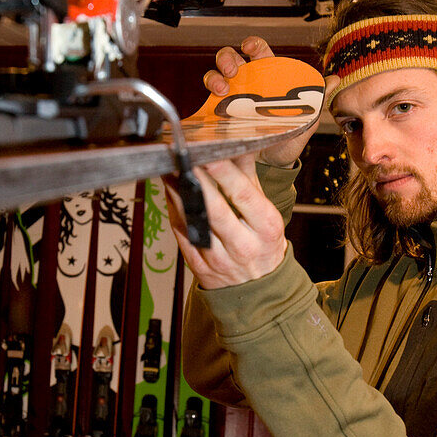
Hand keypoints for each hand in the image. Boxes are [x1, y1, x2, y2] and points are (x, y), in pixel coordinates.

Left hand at [164, 154, 286, 289]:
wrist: (258, 290)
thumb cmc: (262, 245)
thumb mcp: (266, 213)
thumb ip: (249, 180)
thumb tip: (238, 146)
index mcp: (266, 228)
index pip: (243, 194)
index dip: (223, 173)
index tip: (208, 153)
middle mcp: (244, 245)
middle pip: (215, 209)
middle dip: (195, 181)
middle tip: (180, 157)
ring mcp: (220, 259)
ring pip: (194, 222)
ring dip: (177, 193)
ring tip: (169, 170)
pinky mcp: (200, 267)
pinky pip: (182, 235)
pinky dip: (174, 212)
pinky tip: (170, 194)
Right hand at [202, 36, 315, 168]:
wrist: (274, 166)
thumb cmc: (289, 138)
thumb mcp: (306, 118)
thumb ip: (318, 98)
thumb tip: (335, 79)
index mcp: (269, 77)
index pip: (259, 51)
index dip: (253, 44)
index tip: (250, 48)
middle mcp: (247, 83)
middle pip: (231, 58)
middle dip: (228, 58)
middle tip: (233, 70)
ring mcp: (231, 97)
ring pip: (216, 74)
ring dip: (215, 76)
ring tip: (222, 88)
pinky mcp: (219, 114)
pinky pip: (208, 100)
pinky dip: (208, 97)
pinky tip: (215, 102)